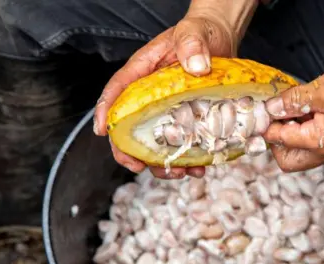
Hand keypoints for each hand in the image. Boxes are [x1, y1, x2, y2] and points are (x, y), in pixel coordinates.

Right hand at [93, 0, 256, 178]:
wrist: (221, 38)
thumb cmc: (202, 32)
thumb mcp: (194, 32)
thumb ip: (192, 43)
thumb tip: (197, 67)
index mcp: (143, 71)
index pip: (117, 90)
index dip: (105, 111)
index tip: (102, 132)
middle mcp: (151, 95)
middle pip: (130, 125)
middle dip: (130, 150)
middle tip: (138, 166)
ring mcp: (168, 109)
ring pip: (156, 141)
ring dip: (162, 162)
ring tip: (178, 172)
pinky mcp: (186, 117)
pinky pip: (182, 142)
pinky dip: (187, 158)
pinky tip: (199, 166)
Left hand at [263, 62, 323, 171]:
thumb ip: (294, 101)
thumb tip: (270, 108)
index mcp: (320, 142)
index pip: (280, 140)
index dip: (265, 125)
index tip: (257, 111)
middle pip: (288, 161)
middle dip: (275, 142)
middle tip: (273, 117)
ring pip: (300, 154)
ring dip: (289, 136)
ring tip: (289, 111)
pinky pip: (313, 144)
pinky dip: (303, 131)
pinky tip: (304, 111)